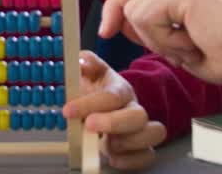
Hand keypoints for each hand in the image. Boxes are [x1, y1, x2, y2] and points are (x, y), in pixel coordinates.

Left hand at [62, 50, 165, 170]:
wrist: (103, 106)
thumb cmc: (96, 90)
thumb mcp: (89, 72)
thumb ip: (87, 63)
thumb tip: (82, 60)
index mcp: (120, 89)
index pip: (112, 96)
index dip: (91, 104)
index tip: (68, 110)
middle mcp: (133, 108)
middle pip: (139, 115)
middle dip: (113, 122)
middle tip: (89, 126)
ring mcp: (140, 129)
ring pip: (153, 134)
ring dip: (127, 142)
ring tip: (104, 144)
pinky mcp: (141, 148)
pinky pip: (148, 156)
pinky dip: (132, 160)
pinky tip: (113, 158)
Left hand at [99, 0, 221, 89]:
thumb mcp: (179, 42)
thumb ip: (152, 28)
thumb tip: (117, 23)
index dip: (116, 7)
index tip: (106, 30)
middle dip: (129, 24)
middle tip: (168, 48)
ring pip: (136, 13)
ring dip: (158, 42)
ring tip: (191, 46)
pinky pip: (147, 19)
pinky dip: (164, 41)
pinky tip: (193, 42)